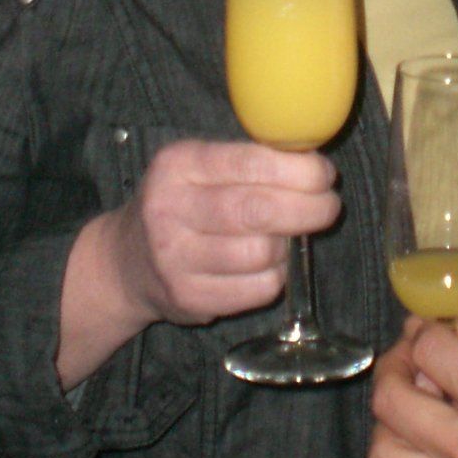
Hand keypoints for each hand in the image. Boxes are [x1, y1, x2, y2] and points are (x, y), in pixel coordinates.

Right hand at [57, 138, 339, 387]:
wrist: (127, 261)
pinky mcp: (187, 298)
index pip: (250, 162)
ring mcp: (174, 258)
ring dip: (289, 244)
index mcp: (178, 164)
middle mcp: (169, 209)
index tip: (325, 174)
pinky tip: (270, 264)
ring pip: (260, 253)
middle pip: (256, 210)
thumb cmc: (183, 202)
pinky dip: (277, 276)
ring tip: (289, 236)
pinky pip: (257, 289)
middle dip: (307, 208)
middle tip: (329, 206)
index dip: (298, 170)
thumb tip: (313, 162)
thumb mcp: (201, 166)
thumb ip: (249, 159)